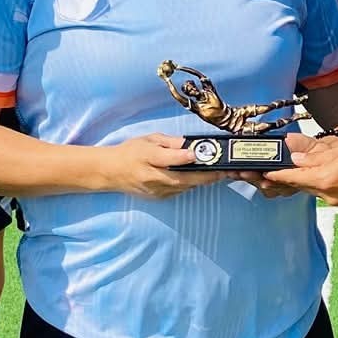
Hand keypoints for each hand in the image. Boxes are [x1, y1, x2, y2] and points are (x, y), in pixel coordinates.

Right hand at [94, 133, 227, 198]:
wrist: (112, 172)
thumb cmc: (131, 152)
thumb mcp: (149, 140)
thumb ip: (170, 143)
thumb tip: (190, 145)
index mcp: (147, 158)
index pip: (168, 159)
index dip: (183, 158)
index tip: (197, 155)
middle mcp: (152, 177)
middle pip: (183, 179)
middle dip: (206, 175)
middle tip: (225, 170)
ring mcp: (156, 190)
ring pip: (185, 187)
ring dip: (202, 180)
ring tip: (220, 173)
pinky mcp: (159, 197)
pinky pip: (180, 191)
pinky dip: (192, 184)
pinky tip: (202, 178)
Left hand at [263, 133, 337, 205]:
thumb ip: (317, 153)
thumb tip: (294, 153)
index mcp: (328, 180)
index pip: (292, 178)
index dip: (273, 174)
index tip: (258, 172)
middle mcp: (330, 195)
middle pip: (298, 185)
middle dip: (280, 178)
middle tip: (260, 171)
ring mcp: (337, 200)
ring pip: (310, 188)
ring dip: (296, 180)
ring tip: (279, 171)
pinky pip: (321, 190)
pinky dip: (312, 182)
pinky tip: (309, 173)